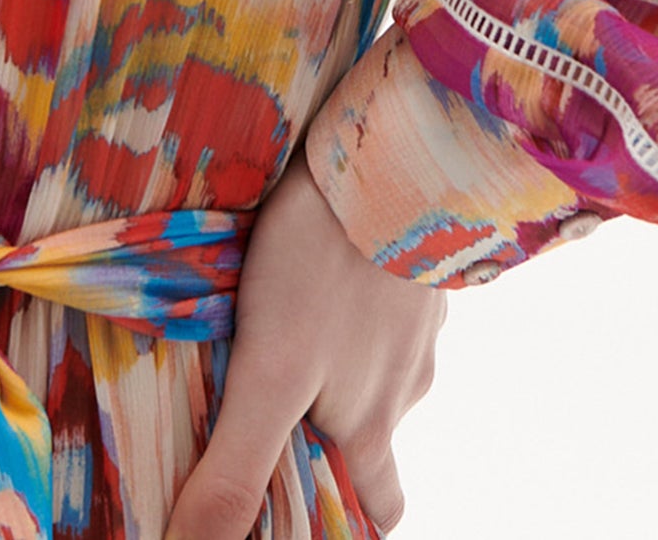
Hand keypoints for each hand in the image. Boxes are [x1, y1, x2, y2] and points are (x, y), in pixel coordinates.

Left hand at [164, 146, 445, 538]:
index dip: (352, 516)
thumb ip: (238, 468)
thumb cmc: (325, 264)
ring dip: (344, 357)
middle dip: (338, 433)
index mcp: (373, 423)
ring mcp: (419, 318)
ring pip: (382, 363)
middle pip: (378, 434)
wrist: (394, 154)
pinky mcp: (418, 259)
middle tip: (285, 407)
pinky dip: (357, 293)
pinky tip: (321, 262)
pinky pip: (389, 296)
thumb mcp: (270, 373)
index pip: (381, 509)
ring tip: (286, 322)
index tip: (311, 505)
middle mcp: (406, 381)